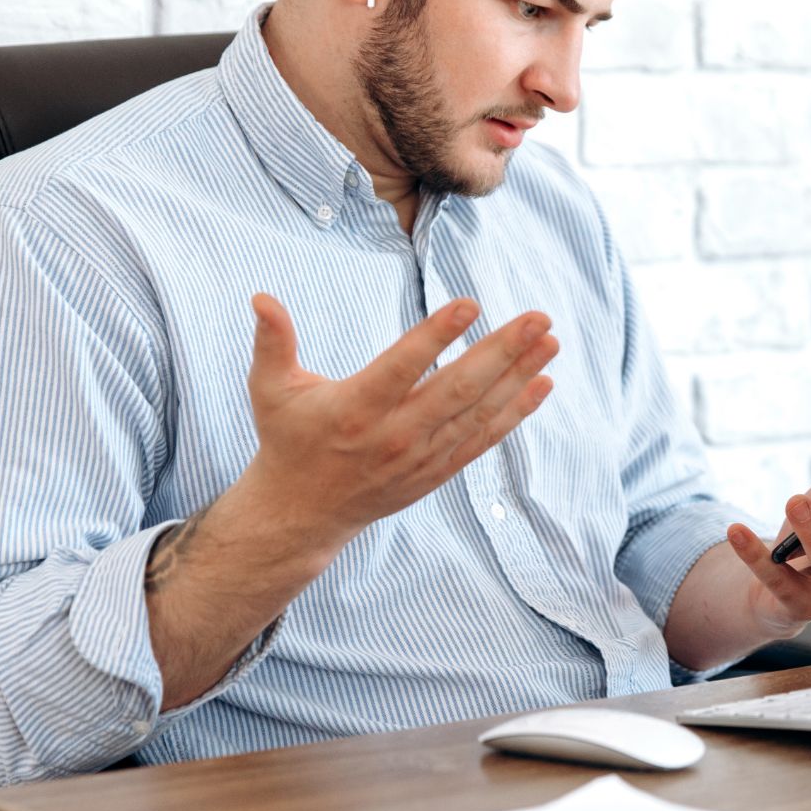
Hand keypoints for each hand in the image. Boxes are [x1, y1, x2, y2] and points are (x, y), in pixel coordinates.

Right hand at [240, 292, 557, 549]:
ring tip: (550, 341)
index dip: (437, 336)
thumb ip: (272, 342)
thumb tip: (261, 297)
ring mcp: (420, 456)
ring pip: (478, 412)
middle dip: (503, 352)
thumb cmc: (288, 438)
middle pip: (457, 389)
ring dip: (519, 376)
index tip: (471, 304)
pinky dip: (516, 412)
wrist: (303, 512)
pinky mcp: (436, 471)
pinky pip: (483, 438)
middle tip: (537, 318)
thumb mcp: (270, 390)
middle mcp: (394, 435)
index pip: (403, 367)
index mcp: (355, 408)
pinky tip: (542, 383)